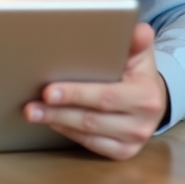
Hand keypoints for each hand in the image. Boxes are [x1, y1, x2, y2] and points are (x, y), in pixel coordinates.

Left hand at [24, 23, 167, 160]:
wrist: (153, 100)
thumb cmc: (138, 72)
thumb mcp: (140, 53)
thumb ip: (137, 41)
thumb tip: (140, 30)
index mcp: (146, 96)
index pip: (105, 96)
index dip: (76, 94)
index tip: (49, 90)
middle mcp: (142, 123)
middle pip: (91, 119)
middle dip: (58, 111)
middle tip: (32, 104)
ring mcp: (133, 141)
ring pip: (87, 134)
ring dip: (57, 122)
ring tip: (33, 112)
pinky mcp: (122, 152)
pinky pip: (90, 144)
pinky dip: (68, 132)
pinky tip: (52, 121)